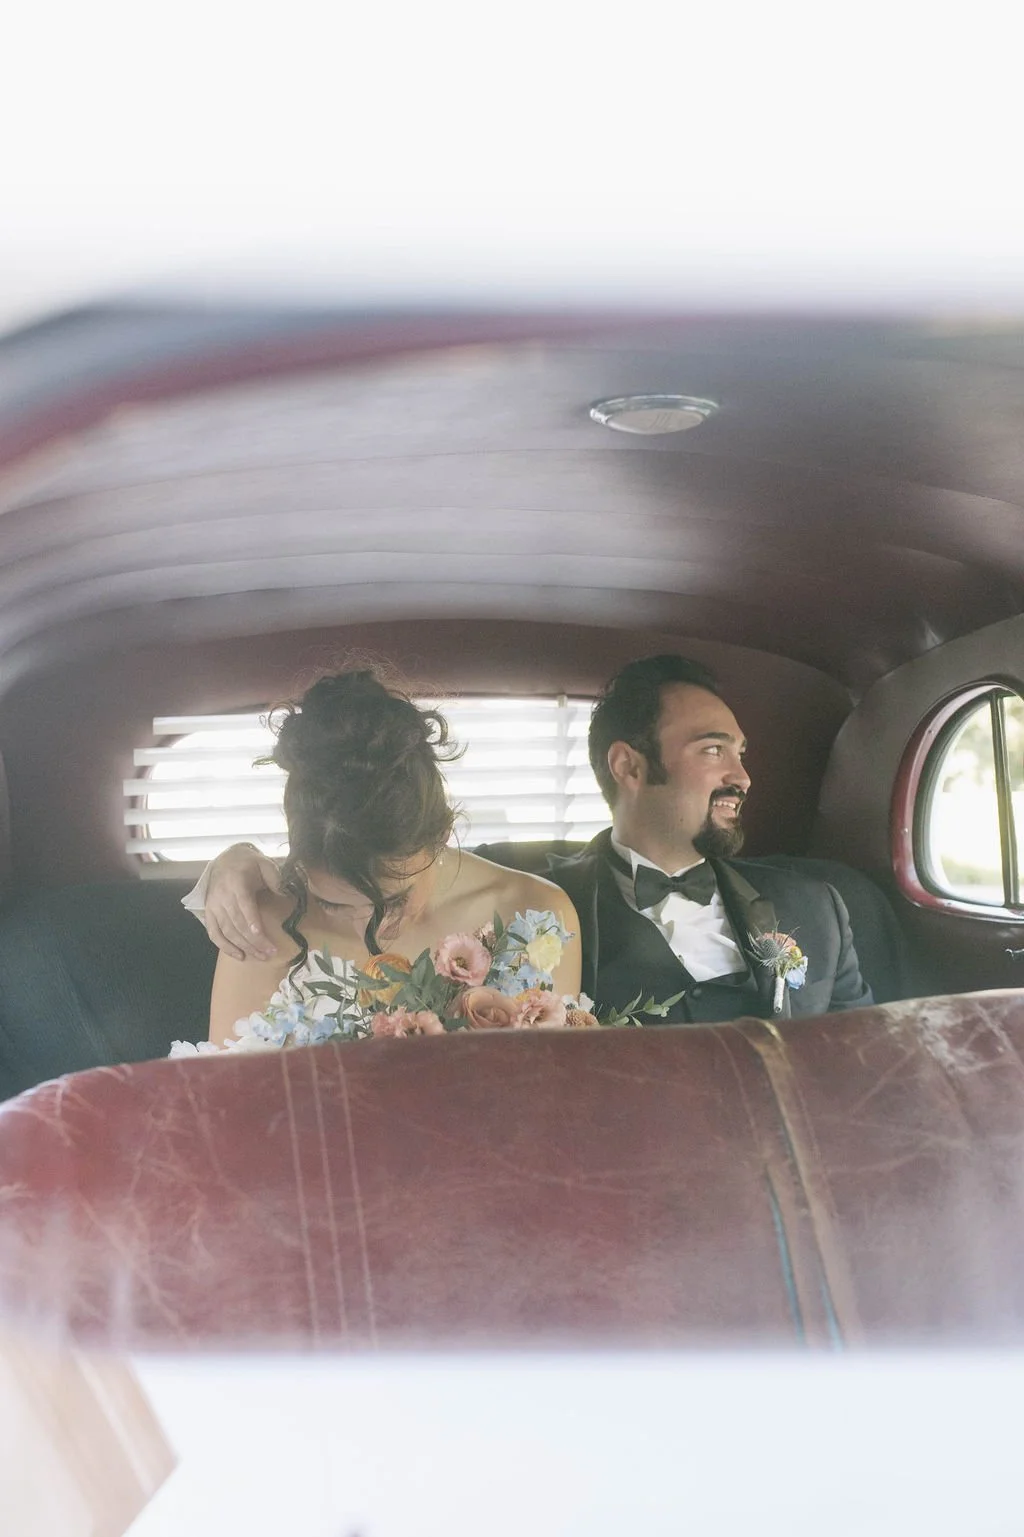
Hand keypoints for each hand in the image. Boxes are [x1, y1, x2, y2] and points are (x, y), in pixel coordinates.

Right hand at [204, 844, 282, 960]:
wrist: (225, 860)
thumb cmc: (249, 864)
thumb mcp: (265, 864)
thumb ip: (275, 879)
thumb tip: (286, 895)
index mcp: (237, 882)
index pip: (244, 904)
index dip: (251, 921)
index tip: (260, 935)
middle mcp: (222, 896)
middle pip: (237, 923)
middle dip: (254, 940)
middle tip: (270, 953)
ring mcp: (213, 906)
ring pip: (227, 931)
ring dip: (243, 946)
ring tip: (260, 956)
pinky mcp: (208, 913)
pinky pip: (214, 933)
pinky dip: (225, 947)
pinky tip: (239, 956)